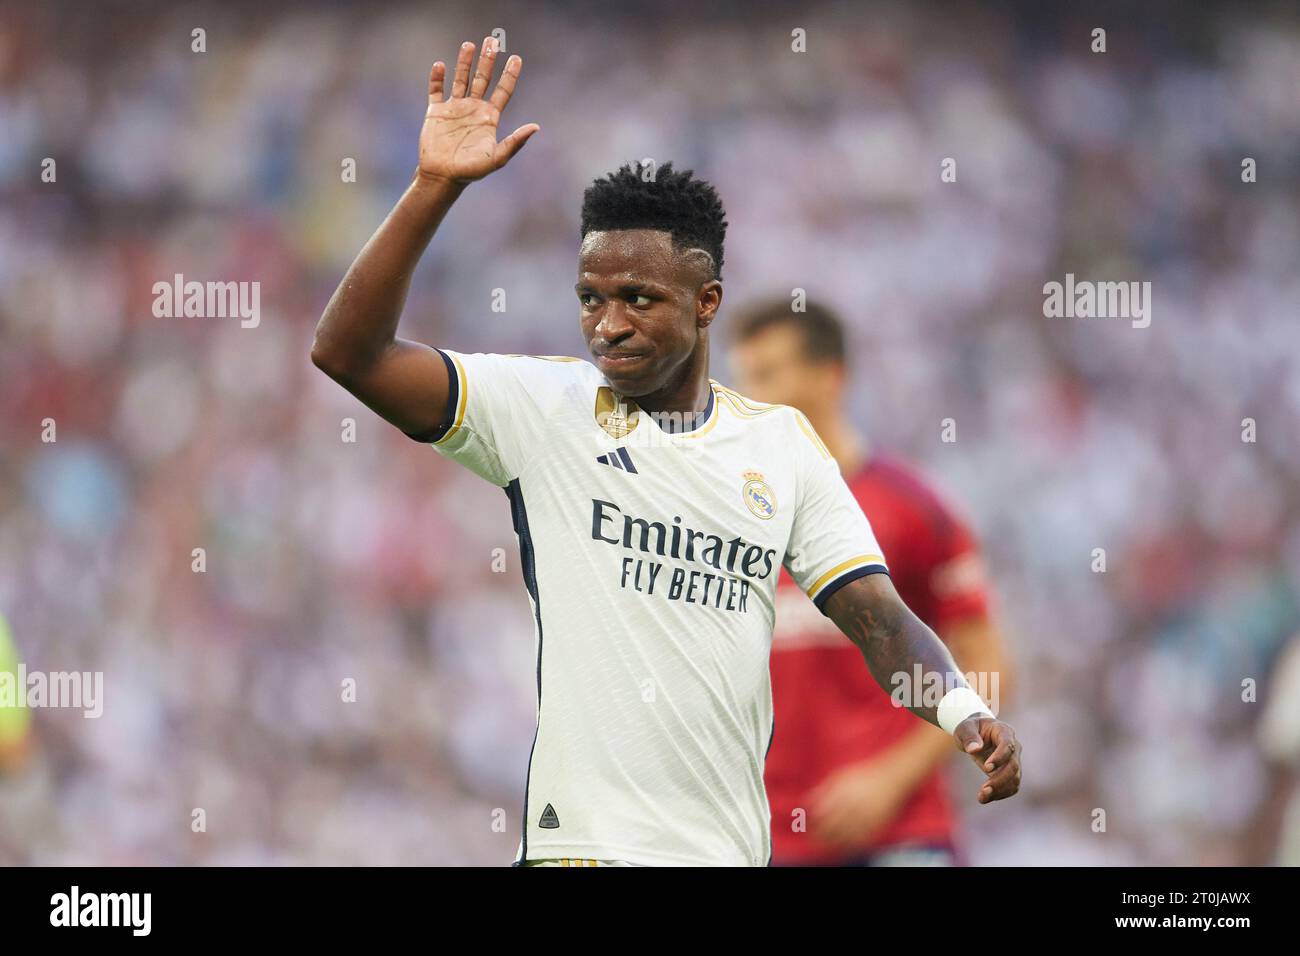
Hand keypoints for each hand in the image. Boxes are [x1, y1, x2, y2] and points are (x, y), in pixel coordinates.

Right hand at [419, 37, 538, 185]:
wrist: (443, 177)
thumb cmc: (471, 171)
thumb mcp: (497, 157)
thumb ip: (515, 142)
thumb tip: (536, 127)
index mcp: (489, 118)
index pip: (503, 91)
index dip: (509, 75)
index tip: (516, 58)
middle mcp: (473, 109)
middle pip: (482, 79)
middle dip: (488, 60)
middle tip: (492, 41)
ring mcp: (454, 108)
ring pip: (460, 79)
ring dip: (464, 62)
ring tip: (469, 44)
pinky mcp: (436, 112)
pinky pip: (436, 90)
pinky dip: (437, 78)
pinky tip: (440, 66)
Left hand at [807, 758, 913, 846]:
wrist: (892, 779)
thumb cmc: (862, 776)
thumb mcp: (840, 777)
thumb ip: (822, 790)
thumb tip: (805, 803)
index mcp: (843, 793)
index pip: (821, 812)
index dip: (812, 822)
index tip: (806, 826)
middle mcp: (854, 806)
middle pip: (831, 827)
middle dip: (819, 835)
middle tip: (812, 838)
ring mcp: (866, 818)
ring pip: (844, 838)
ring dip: (831, 844)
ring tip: (824, 845)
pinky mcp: (877, 827)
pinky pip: (860, 841)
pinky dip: (849, 847)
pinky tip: (842, 847)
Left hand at [954, 716, 1020, 803]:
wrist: (976, 733)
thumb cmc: (970, 728)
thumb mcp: (965, 728)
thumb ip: (969, 737)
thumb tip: (974, 749)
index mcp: (1004, 731)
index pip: (1007, 745)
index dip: (1000, 757)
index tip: (987, 768)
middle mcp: (1013, 746)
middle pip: (1013, 765)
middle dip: (1000, 779)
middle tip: (984, 789)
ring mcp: (1014, 760)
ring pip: (1015, 778)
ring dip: (1001, 790)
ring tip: (982, 797)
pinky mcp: (1010, 772)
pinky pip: (1011, 786)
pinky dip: (1001, 794)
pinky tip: (986, 798)